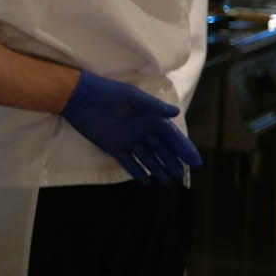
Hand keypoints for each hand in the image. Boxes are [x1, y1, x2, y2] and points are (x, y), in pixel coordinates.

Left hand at [59, 71, 201, 184]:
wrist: (81, 98)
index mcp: (150, 118)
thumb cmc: (108, 93)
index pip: (172, 136)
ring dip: (158, 168)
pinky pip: (129, 162)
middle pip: (162, 149)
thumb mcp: (133, 97)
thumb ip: (154, 106)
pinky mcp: (114, 147)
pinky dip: (137, 172)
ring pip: (148, 158)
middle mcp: (142, 131)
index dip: (184, 149)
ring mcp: (129, 140)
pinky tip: (146, 181)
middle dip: (173, 162)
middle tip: (182, 175)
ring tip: (168, 180)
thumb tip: (176, 112)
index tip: (195, 162)